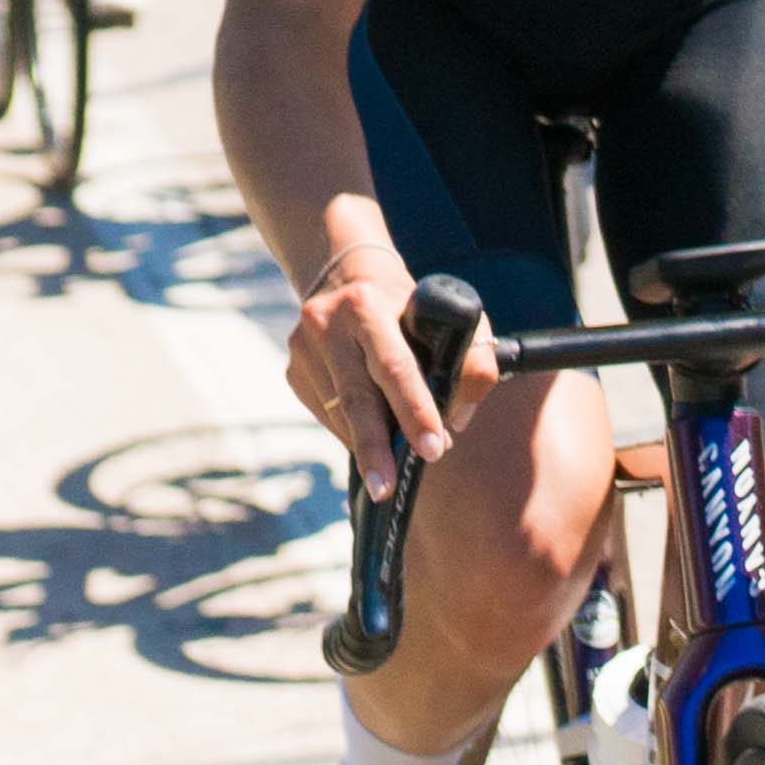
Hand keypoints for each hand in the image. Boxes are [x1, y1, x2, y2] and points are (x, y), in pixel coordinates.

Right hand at [285, 234, 459, 497]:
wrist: (348, 275)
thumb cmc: (413, 306)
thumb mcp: (452, 316)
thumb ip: (472, 362)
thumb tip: (457, 420)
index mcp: (367, 306)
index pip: (394, 366)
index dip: (415, 410)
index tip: (434, 449)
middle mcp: (326, 324)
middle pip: (357, 398)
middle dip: (377, 448)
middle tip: (388, 489)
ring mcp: (303, 349)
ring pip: (341, 413)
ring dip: (371, 444)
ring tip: (396, 464)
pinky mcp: (293, 370)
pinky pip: (327, 414)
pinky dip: (353, 432)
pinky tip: (372, 434)